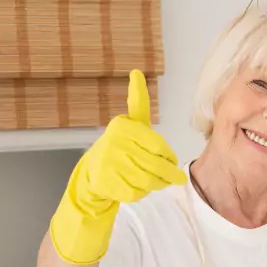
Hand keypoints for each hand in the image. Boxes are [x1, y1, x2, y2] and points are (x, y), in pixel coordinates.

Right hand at [50, 70, 186, 264]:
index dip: (169, 157)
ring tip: (155, 180)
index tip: (171, 160)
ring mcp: (109, 164)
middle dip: (168, 174)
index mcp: (124, 126)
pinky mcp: (106, 183)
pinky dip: (142, 193)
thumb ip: (138, 100)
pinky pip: (137, 193)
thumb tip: (136, 72)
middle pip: (156, 166)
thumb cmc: (122, 145)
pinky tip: (135, 186)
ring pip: (148, 181)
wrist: (92, 172)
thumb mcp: (132, 122)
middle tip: (174, 177)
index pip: (159, 147)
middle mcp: (115, 143)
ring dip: (157, 184)